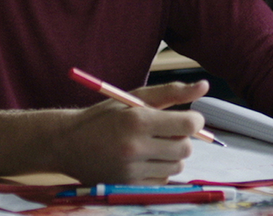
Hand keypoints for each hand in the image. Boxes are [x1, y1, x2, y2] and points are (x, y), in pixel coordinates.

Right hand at [55, 80, 209, 183]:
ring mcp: (132, 171)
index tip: (188, 118)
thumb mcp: (135, 97)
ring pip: (177, 166)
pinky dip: (160, 170)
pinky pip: (163, 180)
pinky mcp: (129, 187)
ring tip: (153, 144)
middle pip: (186, 148)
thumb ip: (171, 92)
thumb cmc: (105, 115)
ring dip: (172, 155)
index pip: (188, 125)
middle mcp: (136, 147)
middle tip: (167, 131)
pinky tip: (144, 159)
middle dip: (183, 138)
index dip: (194, 120)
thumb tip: (204, 86)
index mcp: (138, 120)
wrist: (68, 144)